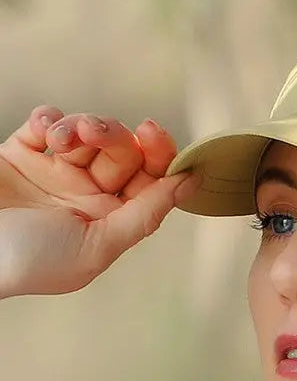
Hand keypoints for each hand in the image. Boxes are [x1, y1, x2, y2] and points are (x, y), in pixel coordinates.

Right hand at [0, 104, 198, 297]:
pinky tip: (45, 130)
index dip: (160, 153)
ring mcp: (55, 172)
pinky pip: (48, 122)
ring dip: (81, 127)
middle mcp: (88, 195)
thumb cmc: (31, 261)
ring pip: (89, 133)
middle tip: (94, 132)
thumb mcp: (97, 246)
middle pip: (123, 151)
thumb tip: (190, 183)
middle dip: (115, 136)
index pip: (151, 180)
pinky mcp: (22, 153)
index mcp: (112, 219)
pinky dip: (50, 119)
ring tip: (63, 138)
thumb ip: (144, 215)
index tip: (154, 133)